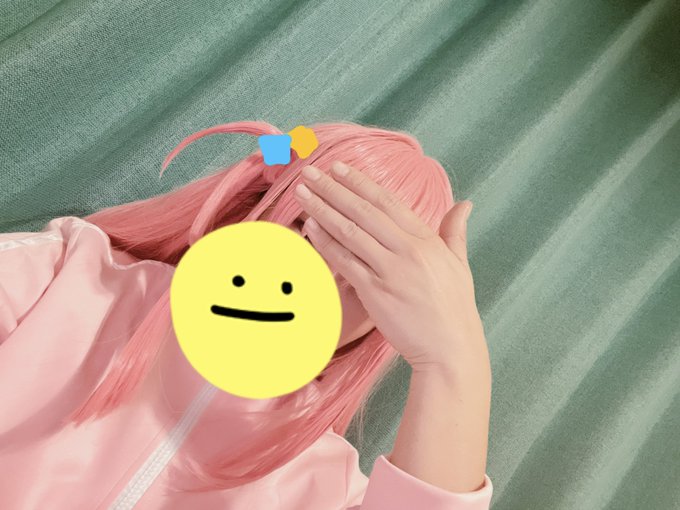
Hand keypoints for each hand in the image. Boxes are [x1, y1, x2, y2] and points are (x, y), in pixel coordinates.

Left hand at [294, 161, 487, 371]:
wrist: (450, 349)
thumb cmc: (455, 308)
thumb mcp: (460, 264)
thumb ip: (455, 231)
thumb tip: (466, 203)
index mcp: (426, 239)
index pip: (387, 202)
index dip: (360, 182)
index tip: (338, 167)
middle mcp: (407, 249)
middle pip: (363, 211)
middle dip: (333, 188)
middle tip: (309, 172)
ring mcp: (390, 270)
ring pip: (350, 232)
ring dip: (323, 210)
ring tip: (302, 193)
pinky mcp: (375, 292)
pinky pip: (345, 261)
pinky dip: (326, 243)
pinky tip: (310, 228)